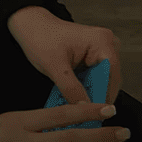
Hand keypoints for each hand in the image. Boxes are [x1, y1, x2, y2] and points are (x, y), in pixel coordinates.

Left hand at [8, 5, 122, 106]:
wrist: (30, 26)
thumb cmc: (41, 37)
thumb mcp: (54, 66)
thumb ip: (71, 88)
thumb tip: (84, 108)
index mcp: (102, 42)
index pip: (111, 76)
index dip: (104, 96)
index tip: (94, 114)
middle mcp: (107, 44)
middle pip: (109, 79)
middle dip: (95, 96)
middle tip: (84, 115)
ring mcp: (102, 50)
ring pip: (102, 80)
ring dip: (89, 93)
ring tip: (76, 106)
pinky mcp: (94, 56)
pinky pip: (95, 77)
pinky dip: (85, 87)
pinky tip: (75, 96)